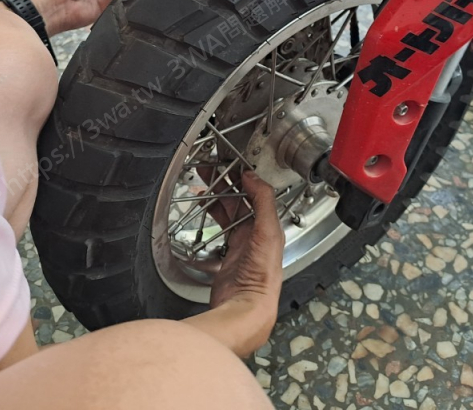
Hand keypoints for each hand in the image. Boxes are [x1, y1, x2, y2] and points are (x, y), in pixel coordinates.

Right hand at [184, 169, 284, 357]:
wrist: (246, 306)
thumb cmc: (261, 276)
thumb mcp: (268, 231)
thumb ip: (262, 201)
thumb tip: (253, 177)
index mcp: (269, 226)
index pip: (256, 193)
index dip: (243, 178)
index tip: (231, 165)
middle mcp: (256, 233)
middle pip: (240, 201)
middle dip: (225, 184)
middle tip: (210, 170)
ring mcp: (241, 244)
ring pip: (228, 212)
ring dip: (217, 197)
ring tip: (203, 185)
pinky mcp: (226, 255)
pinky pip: (218, 229)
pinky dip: (211, 216)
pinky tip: (204, 209)